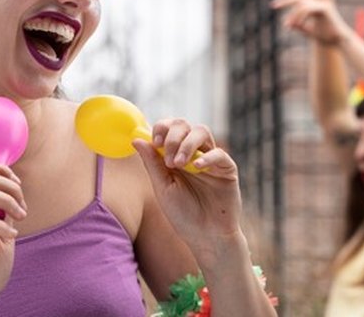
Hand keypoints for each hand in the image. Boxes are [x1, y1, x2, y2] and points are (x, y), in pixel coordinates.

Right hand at [0, 164, 25, 315]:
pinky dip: (0, 225)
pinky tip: (12, 235)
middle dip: (8, 184)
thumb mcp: (4, 239)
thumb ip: (5, 217)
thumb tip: (14, 196)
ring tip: (19, 217)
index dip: (3, 173)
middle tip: (22, 208)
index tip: (21, 192)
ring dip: (5, 199)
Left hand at [132, 120, 243, 254]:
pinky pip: (219, 153)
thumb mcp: (162, 188)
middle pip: (184, 125)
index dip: (161, 128)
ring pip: (202, 132)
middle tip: (166, 155)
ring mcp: (210, 159)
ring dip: (187, 143)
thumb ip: (152, 163)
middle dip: (172, 135)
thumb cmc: (183, 214)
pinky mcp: (227, 169)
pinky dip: (207, 156)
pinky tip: (196, 167)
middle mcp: (193, 153)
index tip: (154, 141)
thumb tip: (136, 139)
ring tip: (178, 163)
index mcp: (175, 155)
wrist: (206, 237)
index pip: (168, 128)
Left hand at [271, 0, 351, 45]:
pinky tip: (295, 24)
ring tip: (288, 25)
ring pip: (301, 4)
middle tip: (273, 5)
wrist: (339, 41)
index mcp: (315, 6)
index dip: (286, 0)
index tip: (273, 5)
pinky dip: (299, 16)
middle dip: (285, 0)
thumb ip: (299, 26)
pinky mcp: (325, 7)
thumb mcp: (309, 31)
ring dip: (293, 15)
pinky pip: (307, 9)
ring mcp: (323, 3)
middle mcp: (319, 2)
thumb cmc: (326, 37)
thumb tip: (288, 24)